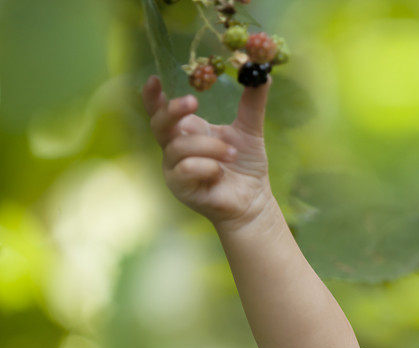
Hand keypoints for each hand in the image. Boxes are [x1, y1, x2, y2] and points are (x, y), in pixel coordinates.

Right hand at [141, 74, 274, 230]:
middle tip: (193, 102)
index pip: (161, 110)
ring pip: (179, 148)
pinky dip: (206, 166)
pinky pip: (185, 169)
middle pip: (159, 124)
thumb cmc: (246, 166)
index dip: (152, 96)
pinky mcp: (180, 188)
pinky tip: (221, 172)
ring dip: (209, 146)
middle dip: (173, 111)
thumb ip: (252, 102)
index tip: (155, 79)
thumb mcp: (250, 130)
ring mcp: (175, 169)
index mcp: (188, 131)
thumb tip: (263, 74)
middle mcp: (176, 149)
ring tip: (232, 153)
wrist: (254, 200)